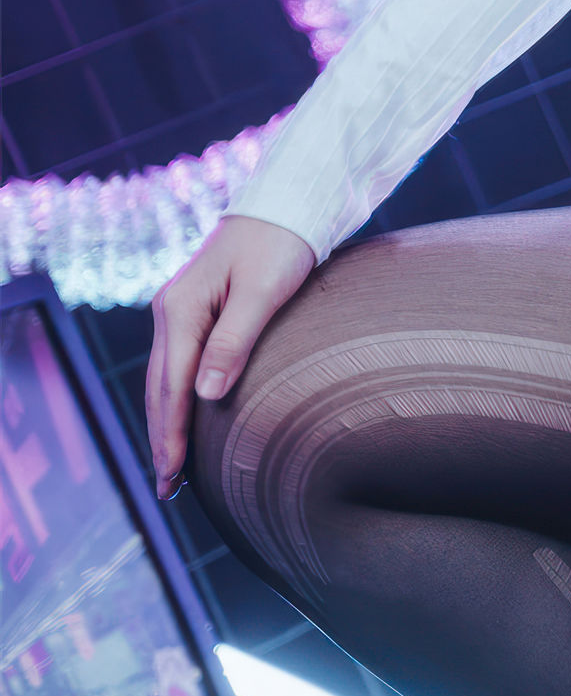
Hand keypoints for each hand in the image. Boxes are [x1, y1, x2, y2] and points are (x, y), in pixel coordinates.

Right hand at [146, 216, 315, 498]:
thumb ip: (234, 341)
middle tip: (166, 489)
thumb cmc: (281, 245)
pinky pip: (178, 364)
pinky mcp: (196, 310)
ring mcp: (180, 310)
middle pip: (160, 388)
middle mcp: (172, 311)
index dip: (170, 435)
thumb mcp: (262, 292)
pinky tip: (186, 418)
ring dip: (166, 422)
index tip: (170, 477)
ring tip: (171, 467)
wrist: (285, 205)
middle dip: (161, 439)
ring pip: (165, 379)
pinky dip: (177, 398)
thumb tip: (205, 395)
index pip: (172, 387)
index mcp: (182, 309)